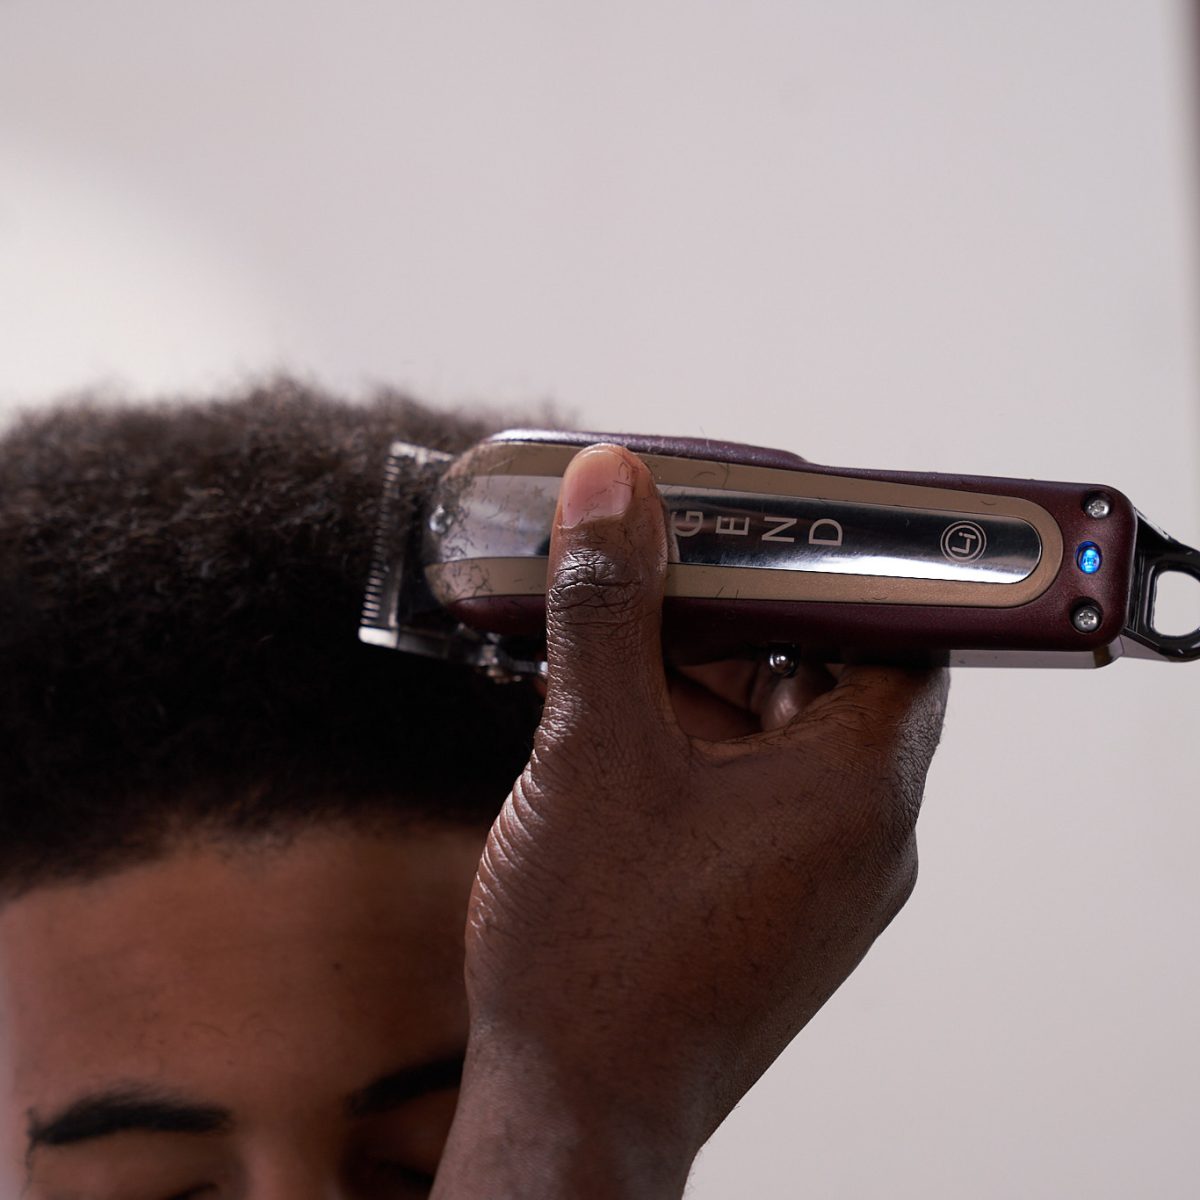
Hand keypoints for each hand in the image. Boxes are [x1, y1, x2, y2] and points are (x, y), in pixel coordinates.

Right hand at [433, 444, 948, 1197]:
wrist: (572, 1110)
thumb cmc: (595, 955)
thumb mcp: (591, 749)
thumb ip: (606, 609)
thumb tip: (608, 494)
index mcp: (858, 791)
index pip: (899, 635)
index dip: (839, 568)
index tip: (773, 525)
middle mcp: (861, 837)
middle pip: (830, 677)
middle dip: (745, 615)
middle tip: (673, 563)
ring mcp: (817, 878)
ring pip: (782, 736)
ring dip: (709, 679)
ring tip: (627, 632)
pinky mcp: (769, 904)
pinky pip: (754, 792)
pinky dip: (699, 742)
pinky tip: (618, 717)